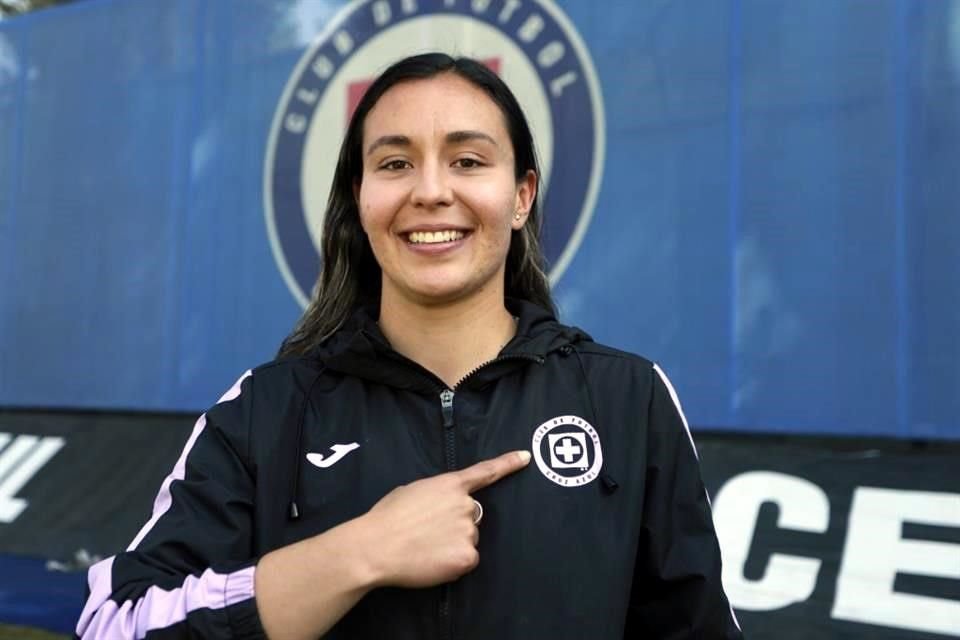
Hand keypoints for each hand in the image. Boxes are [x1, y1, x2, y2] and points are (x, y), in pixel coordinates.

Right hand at [360, 450, 530, 587]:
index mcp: (450, 485)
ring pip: (468, 539)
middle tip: (427, 532)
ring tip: (424, 546)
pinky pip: (467, 560)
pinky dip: (453, 563)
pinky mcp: (467, 557)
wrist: (376, 546)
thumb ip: (435, 495)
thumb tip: (439, 508)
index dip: (508, 464)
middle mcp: (465, 505)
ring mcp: (468, 531)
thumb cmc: (386, 518)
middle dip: (456, 523)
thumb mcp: (411, 492)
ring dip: (453, 544)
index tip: (526, 456)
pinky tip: (432, 560)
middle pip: (471, 516)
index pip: (485, 472)